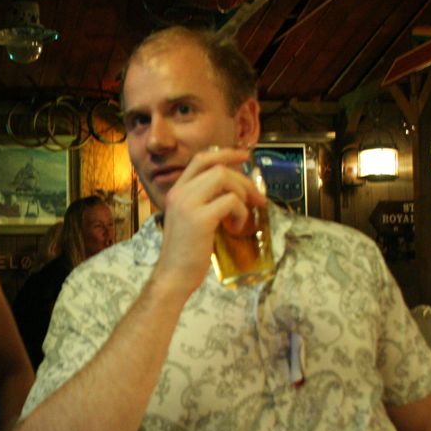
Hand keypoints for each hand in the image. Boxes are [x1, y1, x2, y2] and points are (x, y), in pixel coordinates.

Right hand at [154, 146, 266, 294]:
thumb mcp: (190, 220)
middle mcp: (179, 193)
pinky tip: (237, 228)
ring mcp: (188, 204)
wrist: (173, 277)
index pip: (201, 159)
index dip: (226, 154)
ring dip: (243, 194)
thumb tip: (234, 192)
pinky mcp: (200, 218)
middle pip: (218, 167)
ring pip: (224, 178)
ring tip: (243, 215)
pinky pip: (231, 201)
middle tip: (257, 199)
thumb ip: (204, 202)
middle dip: (244, 180)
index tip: (245, 157)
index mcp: (176, 192)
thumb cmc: (185, 254)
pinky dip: (241, 213)